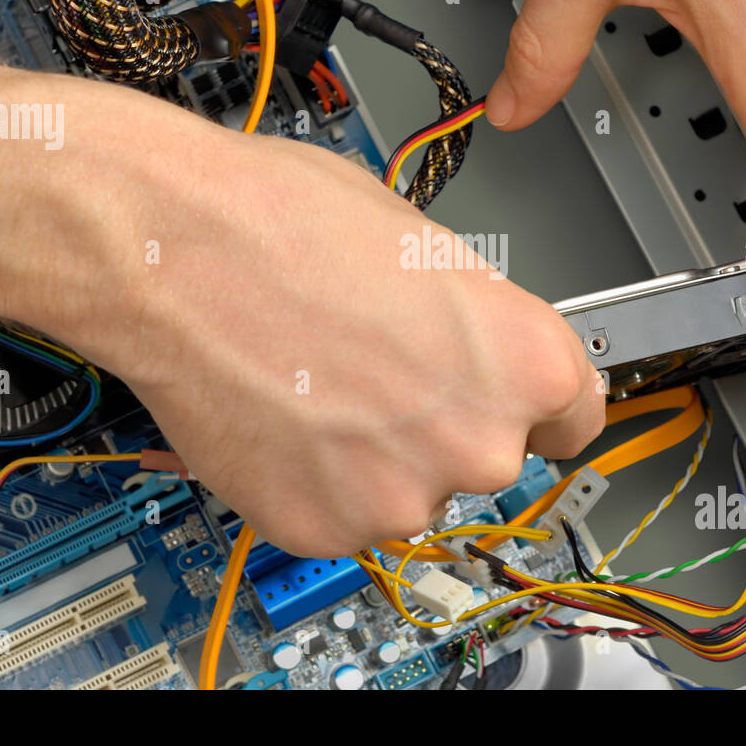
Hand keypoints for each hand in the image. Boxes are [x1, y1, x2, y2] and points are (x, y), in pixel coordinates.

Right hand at [0, 0, 603, 557]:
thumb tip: (472, 353)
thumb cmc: (283, 218)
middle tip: (376, 372)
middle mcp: (479, 443)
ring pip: (407, 490)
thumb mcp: (428, 246)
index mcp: (525, 361)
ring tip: (315, 383)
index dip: (534, 405)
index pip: (576, 418)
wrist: (168, 244)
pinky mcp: (318, 528)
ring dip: (375, 456)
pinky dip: (313, 480)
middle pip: (488, 456)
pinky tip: (280, 416)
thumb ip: (475, 324)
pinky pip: (338, 515)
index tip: (509, 405)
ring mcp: (397, 496)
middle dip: (441, 422)